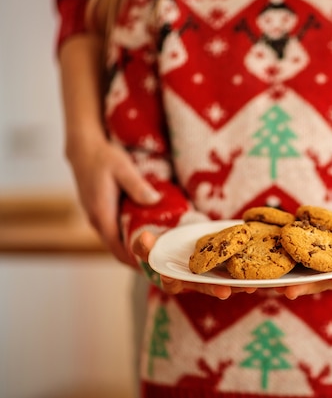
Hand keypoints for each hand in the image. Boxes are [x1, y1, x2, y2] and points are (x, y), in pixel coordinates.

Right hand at [67, 138, 160, 264]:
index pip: (117, 248)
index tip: (152, 269)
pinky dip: (128, 238)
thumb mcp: (123, 168)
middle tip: (161, 264)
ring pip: (115, 241)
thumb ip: (137, 186)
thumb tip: (154, 201)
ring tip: (157, 253)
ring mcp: (97, 217)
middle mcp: (97, 220)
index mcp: (102, 214)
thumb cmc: (103, 158)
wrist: (83, 150)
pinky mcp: (100, 212)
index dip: (133, 262)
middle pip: (117, 249)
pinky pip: (114, 232)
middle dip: (137, 259)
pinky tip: (145, 235)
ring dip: (133, 250)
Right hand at [132, 231, 256, 298]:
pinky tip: (261, 272)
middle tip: (225, 291)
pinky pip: (238, 272)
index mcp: (173, 278)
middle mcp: (194, 282)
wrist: (179, 241)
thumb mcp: (149, 244)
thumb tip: (144, 237)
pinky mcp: (225, 269)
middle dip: (216, 289)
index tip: (180, 280)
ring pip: (225, 283)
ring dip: (238, 285)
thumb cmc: (162, 246)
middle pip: (205, 287)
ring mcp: (211, 277)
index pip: (173, 283)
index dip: (176, 282)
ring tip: (251, 285)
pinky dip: (249, 273)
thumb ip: (143, 244)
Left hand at [276, 226, 331, 298]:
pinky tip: (266, 268)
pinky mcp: (308, 260)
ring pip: (303, 278)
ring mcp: (321, 270)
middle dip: (305, 287)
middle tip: (291, 291)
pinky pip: (293, 265)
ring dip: (288, 282)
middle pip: (319, 284)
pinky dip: (280, 267)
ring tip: (272, 285)